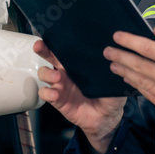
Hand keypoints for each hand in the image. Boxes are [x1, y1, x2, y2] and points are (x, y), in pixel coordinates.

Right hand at [34, 39, 125, 153]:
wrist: (107, 117)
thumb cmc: (109, 95)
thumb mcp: (112, 79)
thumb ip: (111, 67)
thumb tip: (114, 54)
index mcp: (78, 64)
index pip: (65, 49)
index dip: (56, 41)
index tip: (50, 36)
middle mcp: (66, 72)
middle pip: (49, 56)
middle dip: (42, 49)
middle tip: (40, 46)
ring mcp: (60, 85)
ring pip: (44, 73)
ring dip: (47, 73)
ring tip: (56, 77)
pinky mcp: (58, 100)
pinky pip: (45, 94)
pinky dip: (47, 93)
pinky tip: (55, 94)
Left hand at [104, 25, 154, 117]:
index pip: (147, 48)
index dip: (129, 41)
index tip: (117, 36)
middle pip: (138, 65)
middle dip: (120, 56)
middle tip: (107, 52)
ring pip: (139, 80)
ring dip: (124, 71)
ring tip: (113, 64)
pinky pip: (145, 93)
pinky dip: (135, 85)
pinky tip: (128, 78)